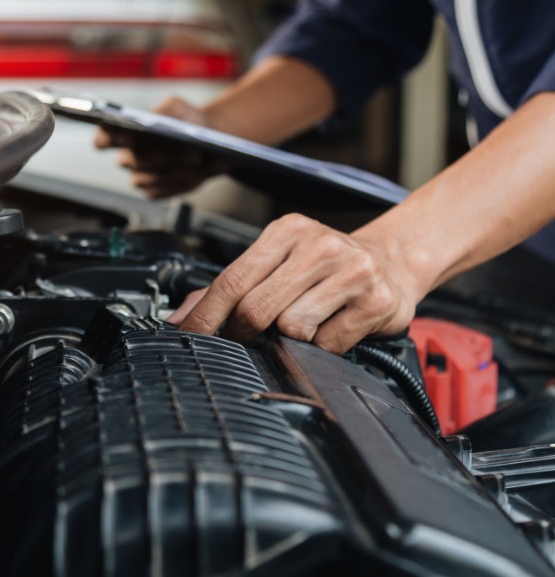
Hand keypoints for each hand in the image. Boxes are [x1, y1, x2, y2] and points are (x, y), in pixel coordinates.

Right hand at [94, 96, 229, 198]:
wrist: (207, 140)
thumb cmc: (185, 120)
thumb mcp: (176, 107)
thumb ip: (165, 111)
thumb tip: (159, 124)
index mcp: (123, 134)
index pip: (103, 138)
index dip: (108, 139)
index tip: (126, 135)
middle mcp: (128, 158)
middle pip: (138, 161)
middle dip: (166, 156)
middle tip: (192, 152)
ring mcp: (141, 178)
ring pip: (155, 179)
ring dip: (182, 171)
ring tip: (205, 161)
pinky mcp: (157, 192)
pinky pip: (169, 190)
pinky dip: (190, 180)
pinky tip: (207, 170)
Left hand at [168, 213, 419, 353]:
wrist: (392, 260)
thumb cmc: (326, 265)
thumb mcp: (279, 261)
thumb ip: (233, 286)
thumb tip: (182, 316)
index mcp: (288, 230)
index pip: (234, 278)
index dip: (206, 313)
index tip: (188, 334)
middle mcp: (320, 245)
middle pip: (257, 308)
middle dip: (245, 331)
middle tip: (249, 335)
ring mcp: (352, 271)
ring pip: (292, 328)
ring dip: (293, 336)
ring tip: (310, 319)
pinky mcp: (375, 301)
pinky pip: (326, 344)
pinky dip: (323, 345)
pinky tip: (334, 325)